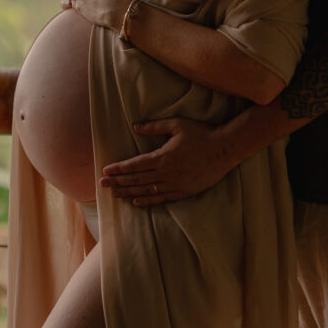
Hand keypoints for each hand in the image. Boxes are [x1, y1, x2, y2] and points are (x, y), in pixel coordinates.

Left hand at [99, 118, 240, 205]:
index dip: (119, 169)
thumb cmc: (201, 133)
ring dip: (128, 193)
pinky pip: (162, 199)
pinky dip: (147, 201)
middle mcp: (166, 173)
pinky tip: (136, 202)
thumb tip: (135, 127)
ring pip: (147, 191)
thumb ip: (154, 127)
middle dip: (118, 182)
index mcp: (163, 157)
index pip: (134, 165)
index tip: (105, 171)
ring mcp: (175, 184)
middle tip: (102, 185)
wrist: (225, 149)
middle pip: (137, 180)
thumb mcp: (177, 125)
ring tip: (114, 194)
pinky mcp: (185, 192)